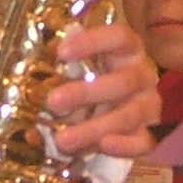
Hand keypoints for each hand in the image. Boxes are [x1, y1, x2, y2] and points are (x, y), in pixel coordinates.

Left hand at [47, 21, 159, 157]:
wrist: (122, 105)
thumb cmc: (95, 78)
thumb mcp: (81, 68)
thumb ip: (64, 71)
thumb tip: (32, 84)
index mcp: (127, 50)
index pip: (119, 36)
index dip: (93, 42)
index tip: (61, 52)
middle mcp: (142, 75)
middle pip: (123, 81)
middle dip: (86, 93)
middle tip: (53, 102)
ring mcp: (149, 105)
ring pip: (129, 115)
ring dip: (95, 127)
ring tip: (63, 140)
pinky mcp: (149, 133)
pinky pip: (143, 141)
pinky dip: (124, 145)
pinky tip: (103, 146)